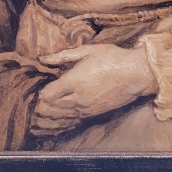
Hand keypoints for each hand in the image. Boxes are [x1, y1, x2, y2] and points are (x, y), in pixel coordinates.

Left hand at [30, 43, 156, 137]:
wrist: (135, 74)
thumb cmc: (112, 58)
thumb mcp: (87, 50)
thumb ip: (63, 56)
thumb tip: (43, 58)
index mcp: (74, 81)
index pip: (48, 95)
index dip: (42, 92)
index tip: (41, 87)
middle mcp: (78, 98)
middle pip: (52, 108)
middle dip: (42, 106)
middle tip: (37, 102)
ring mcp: (86, 108)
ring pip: (61, 117)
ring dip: (50, 116)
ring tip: (42, 114)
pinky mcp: (94, 114)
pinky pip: (73, 120)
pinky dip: (63, 120)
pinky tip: (59, 118)